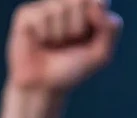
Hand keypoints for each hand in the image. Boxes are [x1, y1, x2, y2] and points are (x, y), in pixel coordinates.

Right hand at [7, 0, 122, 92]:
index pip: (99, 1)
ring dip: (59, 34)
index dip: (96, 21)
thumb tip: (96, 3)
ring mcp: (44, 8)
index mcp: (85, 9)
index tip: (88, 38)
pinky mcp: (25, 15)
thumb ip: (111, 28)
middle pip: (79, 0)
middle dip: (77, 27)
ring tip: (52, 45)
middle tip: (68, 43)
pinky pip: (41, 16)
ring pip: (59, 8)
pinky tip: (39, 43)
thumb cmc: (70, 70)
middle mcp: (64, 4)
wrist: (43, 88)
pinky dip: (43, 35)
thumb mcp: (100, 54)